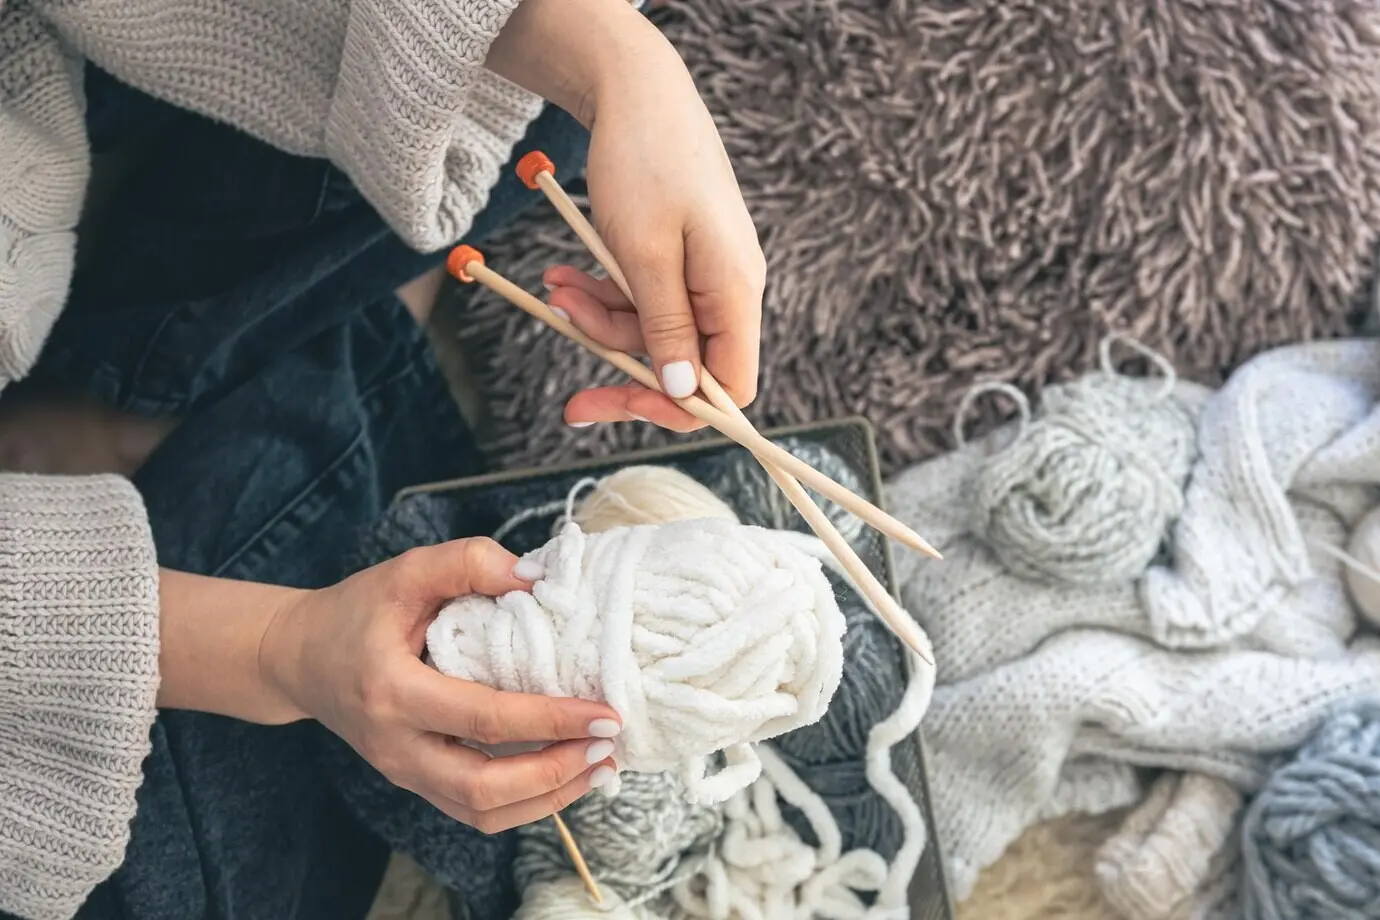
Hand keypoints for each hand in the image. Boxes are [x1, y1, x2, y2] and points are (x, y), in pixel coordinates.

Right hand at [259, 539, 621, 833]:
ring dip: (548, 798)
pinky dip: (526, 803)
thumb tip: (540, 578)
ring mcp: (403, 772)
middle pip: (483, 788)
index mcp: (392, 689)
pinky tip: (564, 777)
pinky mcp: (415, 782)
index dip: (550, 719)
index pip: (484, 719)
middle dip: (555, 774)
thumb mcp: (406, 570)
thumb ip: (469, 562)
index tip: (604, 712)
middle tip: (607, 746)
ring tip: (598, 766)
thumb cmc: (357, 610)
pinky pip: (475, 811)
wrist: (299, 658)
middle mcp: (395, 744)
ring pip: (482, 813)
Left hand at [487, 0, 764, 429]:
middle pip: (686, 364)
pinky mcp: (681, 257)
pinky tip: (567, 277)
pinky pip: (646, 299)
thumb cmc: (646, 164)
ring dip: (600, 323)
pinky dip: (605, 296)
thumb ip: (666, 329)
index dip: (679, 406)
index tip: (622, 400)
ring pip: (655, 332)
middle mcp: (729, 289)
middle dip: (622, 365)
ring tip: (555, 289)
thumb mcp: (646, 255)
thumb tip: (683, 393)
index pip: (730, 385)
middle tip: (570, 396)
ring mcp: (706, 273)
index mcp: (735, 292)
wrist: (638, 91)